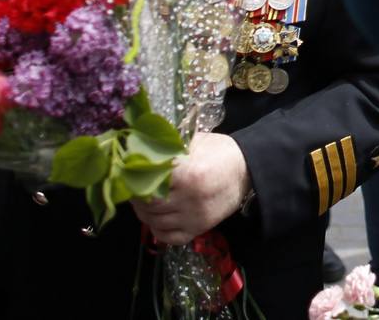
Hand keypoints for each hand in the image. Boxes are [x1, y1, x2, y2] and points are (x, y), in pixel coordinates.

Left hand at [131, 133, 248, 245]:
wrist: (247, 169)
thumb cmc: (219, 152)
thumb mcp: (194, 142)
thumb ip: (169, 149)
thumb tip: (139, 151)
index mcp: (189, 174)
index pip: (149, 182)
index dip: (137, 178)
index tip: (131, 173)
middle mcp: (190, 199)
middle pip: (149, 204)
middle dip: (137, 197)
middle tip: (133, 189)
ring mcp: (195, 217)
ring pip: (155, 222)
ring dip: (144, 213)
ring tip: (143, 202)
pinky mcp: (199, 229)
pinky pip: (169, 237)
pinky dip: (158, 230)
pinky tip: (156, 219)